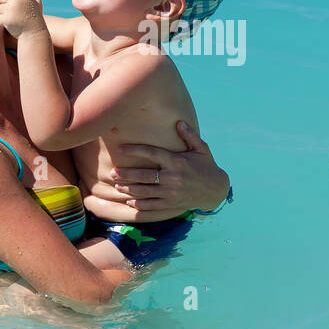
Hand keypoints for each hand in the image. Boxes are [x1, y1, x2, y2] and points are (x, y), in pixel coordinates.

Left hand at [0, 0, 45, 39]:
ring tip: (15, 18)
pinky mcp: (6, 19)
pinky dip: (3, 22)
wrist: (34, 34)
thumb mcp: (37, 2)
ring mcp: (11, 9)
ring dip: (4, 14)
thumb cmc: (34, 17)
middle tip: (13, 10)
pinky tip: (12, 24)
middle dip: (3, 2)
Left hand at [89, 120, 229, 215]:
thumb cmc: (207, 166)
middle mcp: (173, 178)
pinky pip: (152, 206)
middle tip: (113, 173)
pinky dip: (139, 205)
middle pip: (144, 175)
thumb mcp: (201, 149)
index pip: (152, 153)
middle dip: (126, 174)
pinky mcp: (171, 204)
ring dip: (129, 190)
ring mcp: (171, 193)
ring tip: (117, 186)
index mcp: (177, 161)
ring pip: (145, 192)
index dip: (135, 150)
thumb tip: (179, 122)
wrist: (216, 190)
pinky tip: (129, 202)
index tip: (120, 148)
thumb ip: (189, 135)